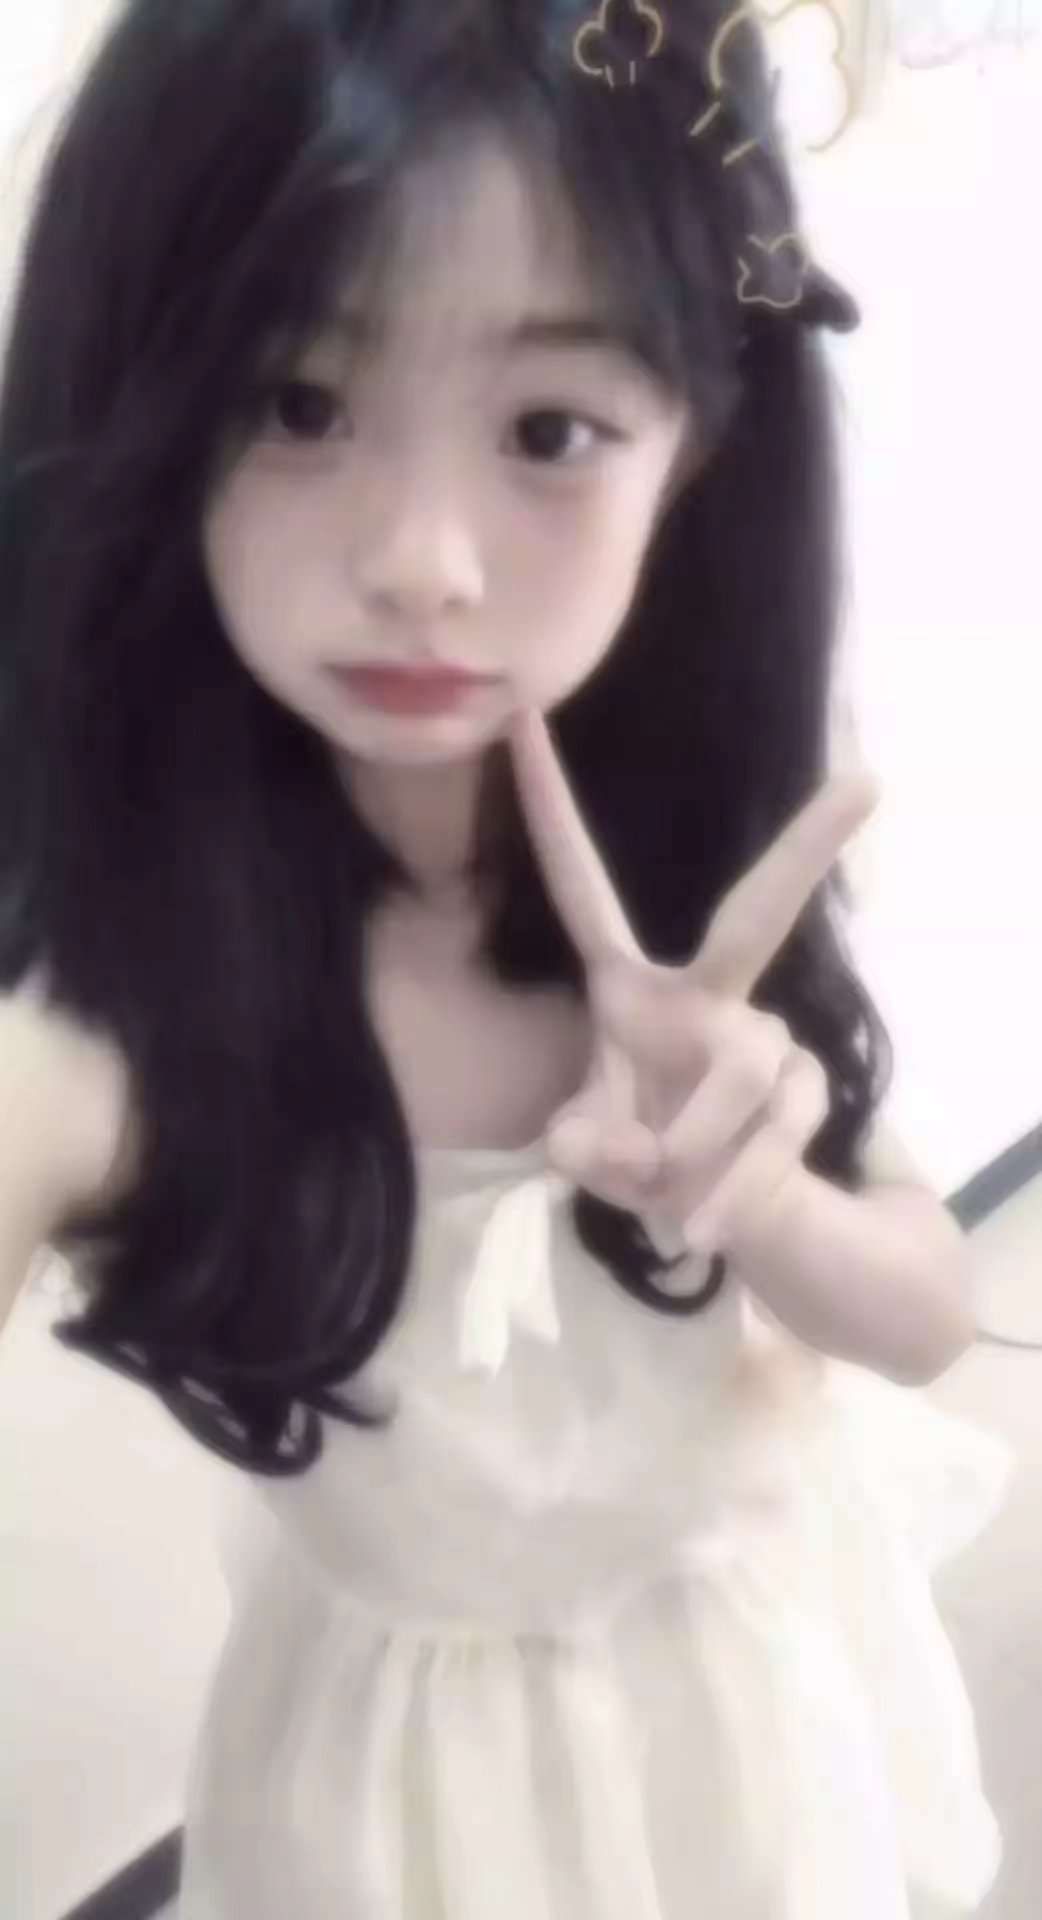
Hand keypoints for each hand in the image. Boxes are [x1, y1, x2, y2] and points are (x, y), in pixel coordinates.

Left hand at [508, 708, 879, 1260]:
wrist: (711, 1215)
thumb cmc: (635, 1151)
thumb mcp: (590, 1151)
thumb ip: (585, 1146)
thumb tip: (613, 1143)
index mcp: (627, 986)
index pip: (580, 887)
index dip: (548, 809)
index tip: (521, 719)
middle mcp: (703, 996)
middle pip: (755, 915)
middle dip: (804, 847)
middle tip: (866, 783)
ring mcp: (761, 1041)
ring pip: (744, 1071)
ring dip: (697, 1146)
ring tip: (667, 1205)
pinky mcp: (801, 1093)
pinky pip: (774, 1135)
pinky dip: (730, 1190)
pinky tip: (696, 1235)